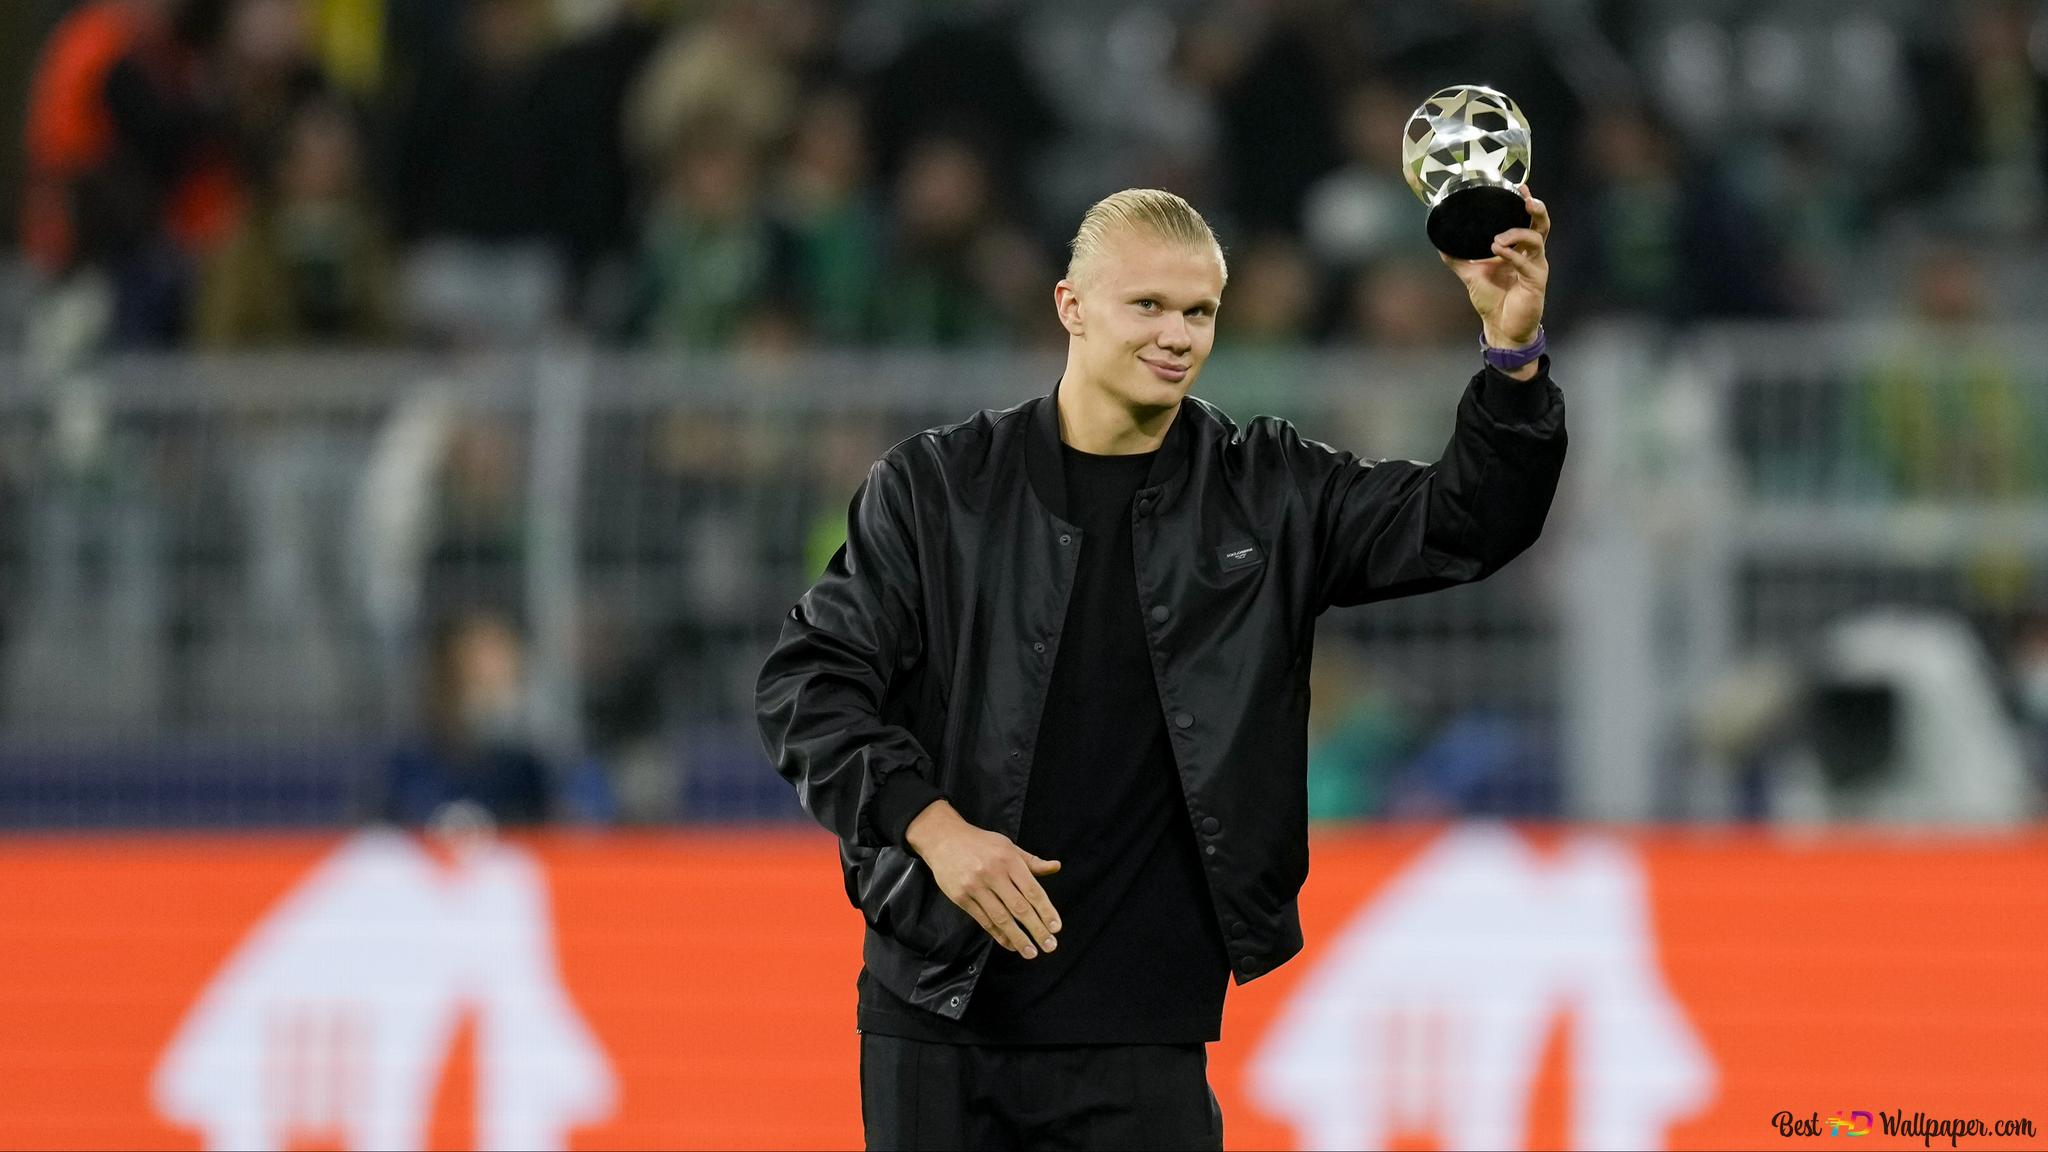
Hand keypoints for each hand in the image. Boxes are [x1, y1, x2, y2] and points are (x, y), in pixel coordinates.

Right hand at [904, 800, 1063, 957]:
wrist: (943, 839)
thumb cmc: (981, 843)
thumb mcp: (1008, 846)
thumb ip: (1032, 861)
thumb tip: (1056, 867)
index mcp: (1008, 860)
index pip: (1032, 890)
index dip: (1045, 910)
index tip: (1056, 928)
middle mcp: (993, 874)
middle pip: (1019, 907)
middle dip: (1036, 929)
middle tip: (1050, 946)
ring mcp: (975, 887)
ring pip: (1001, 918)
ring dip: (1018, 938)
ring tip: (1031, 952)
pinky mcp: (960, 897)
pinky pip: (983, 920)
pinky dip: (998, 934)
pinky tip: (1010, 944)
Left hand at [1440, 185, 1549, 348]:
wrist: (1500, 327)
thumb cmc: (1492, 300)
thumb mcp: (1470, 274)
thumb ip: (1457, 258)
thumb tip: (1440, 243)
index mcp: (1518, 249)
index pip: (1526, 220)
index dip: (1525, 203)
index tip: (1519, 187)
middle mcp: (1530, 254)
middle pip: (1541, 224)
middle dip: (1536, 209)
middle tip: (1526, 199)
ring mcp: (1535, 266)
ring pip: (1536, 239)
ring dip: (1516, 234)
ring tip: (1497, 240)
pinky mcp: (1536, 281)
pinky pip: (1527, 262)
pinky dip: (1513, 255)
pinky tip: (1499, 251)